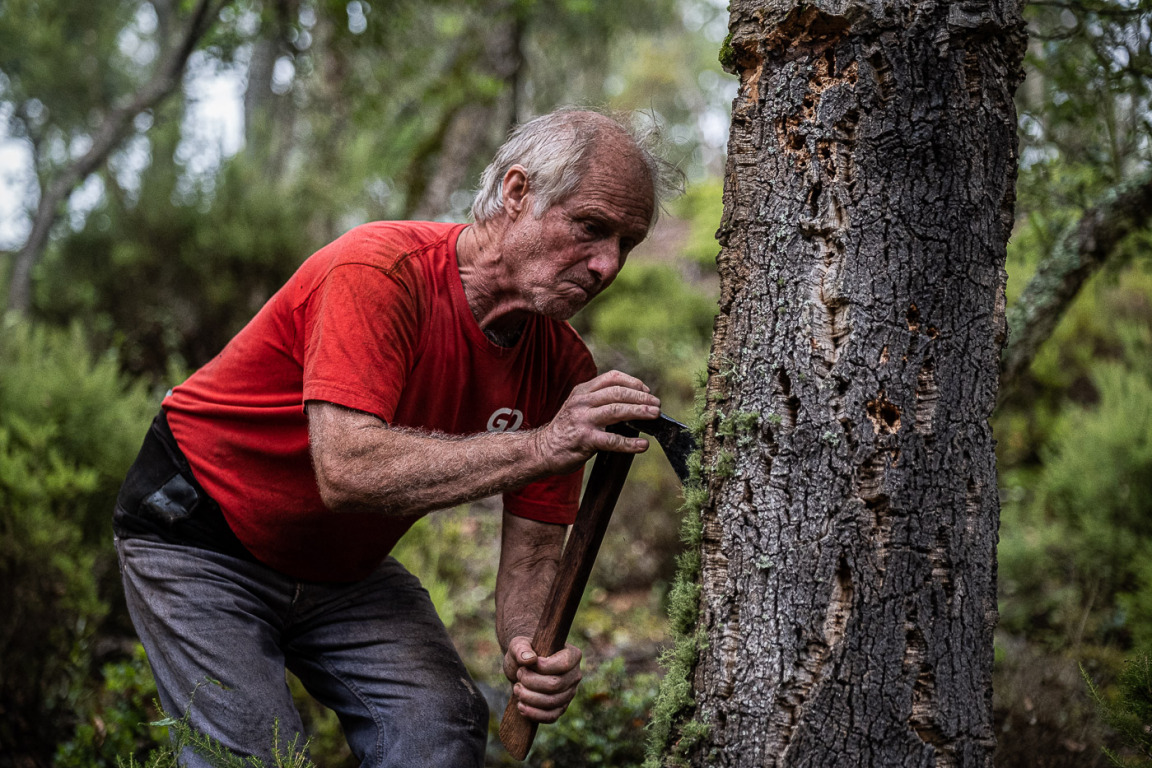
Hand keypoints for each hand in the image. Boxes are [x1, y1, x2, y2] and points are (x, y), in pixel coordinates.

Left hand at [503, 636, 582, 723]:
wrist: (522, 667)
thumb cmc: (523, 652)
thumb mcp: (518, 645)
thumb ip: (521, 649)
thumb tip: (529, 659)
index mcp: (572, 655)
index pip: (563, 664)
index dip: (542, 667)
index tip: (526, 665)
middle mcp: (575, 675)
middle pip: (555, 684)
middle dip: (531, 682)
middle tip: (519, 675)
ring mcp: (569, 693)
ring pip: (552, 702)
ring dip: (529, 698)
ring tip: (517, 689)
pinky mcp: (561, 708)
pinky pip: (551, 716)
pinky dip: (534, 714)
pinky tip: (521, 706)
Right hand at [534, 370, 659, 474]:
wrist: (543, 449)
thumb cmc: (566, 430)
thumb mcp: (578, 407)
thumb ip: (599, 401)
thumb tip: (633, 403)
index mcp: (582, 391)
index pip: (612, 378)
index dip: (633, 382)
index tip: (646, 390)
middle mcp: (582, 402)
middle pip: (618, 393)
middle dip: (641, 397)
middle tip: (657, 405)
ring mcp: (583, 420)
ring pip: (617, 411)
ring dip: (640, 412)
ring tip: (655, 416)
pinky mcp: (585, 440)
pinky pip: (612, 440)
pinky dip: (630, 443)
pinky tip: (642, 445)